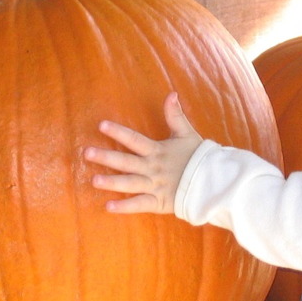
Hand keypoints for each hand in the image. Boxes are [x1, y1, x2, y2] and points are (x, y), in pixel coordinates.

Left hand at [85, 92, 202, 213]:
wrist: (214, 181)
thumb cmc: (198, 157)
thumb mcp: (186, 133)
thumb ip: (175, 115)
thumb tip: (171, 93)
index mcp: (158, 151)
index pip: (134, 139)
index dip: (118, 132)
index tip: (101, 125)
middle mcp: (153, 168)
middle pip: (126, 162)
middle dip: (106, 157)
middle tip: (86, 153)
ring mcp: (155, 186)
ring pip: (130, 184)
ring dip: (112, 182)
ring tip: (94, 180)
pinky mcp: (159, 202)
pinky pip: (140, 205)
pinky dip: (125, 207)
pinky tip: (108, 206)